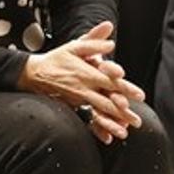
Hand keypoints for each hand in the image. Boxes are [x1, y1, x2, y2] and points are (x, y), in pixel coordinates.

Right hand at [16, 21, 141, 141]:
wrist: (35, 73)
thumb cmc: (58, 58)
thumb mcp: (75, 45)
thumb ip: (94, 40)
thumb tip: (110, 35)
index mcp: (87, 73)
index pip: (110, 81)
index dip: (125, 88)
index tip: (139, 95)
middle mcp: (84, 89)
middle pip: (106, 102)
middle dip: (123, 112)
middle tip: (137, 121)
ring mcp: (78, 100)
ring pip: (98, 113)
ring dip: (112, 123)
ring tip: (126, 132)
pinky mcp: (73, 107)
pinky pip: (87, 119)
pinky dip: (97, 129)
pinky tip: (107, 137)